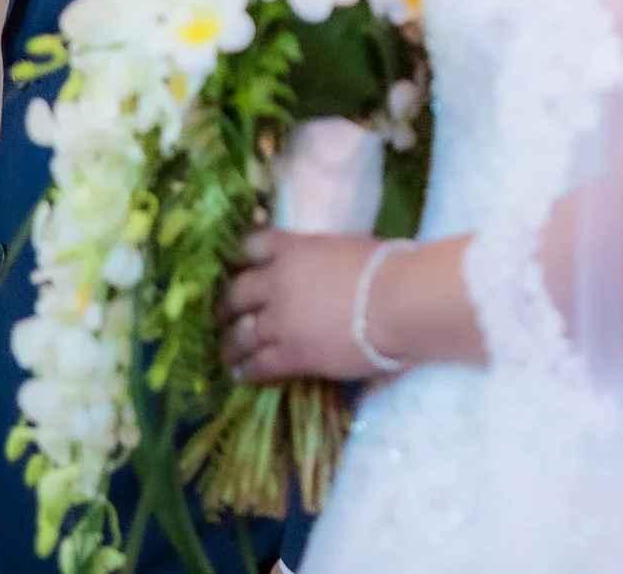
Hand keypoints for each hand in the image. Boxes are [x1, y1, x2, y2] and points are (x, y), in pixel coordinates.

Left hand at [219, 231, 386, 382]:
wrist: (398, 302)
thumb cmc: (388, 268)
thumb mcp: (347, 248)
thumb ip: (324, 258)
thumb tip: (330, 268)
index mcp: (293, 249)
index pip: (252, 245)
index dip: (242, 257)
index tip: (239, 265)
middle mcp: (276, 282)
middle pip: (235, 292)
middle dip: (226, 305)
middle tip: (224, 314)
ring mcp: (279, 320)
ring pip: (239, 334)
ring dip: (230, 343)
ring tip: (227, 352)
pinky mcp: (290, 354)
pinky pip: (258, 364)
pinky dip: (247, 371)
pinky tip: (241, 375)